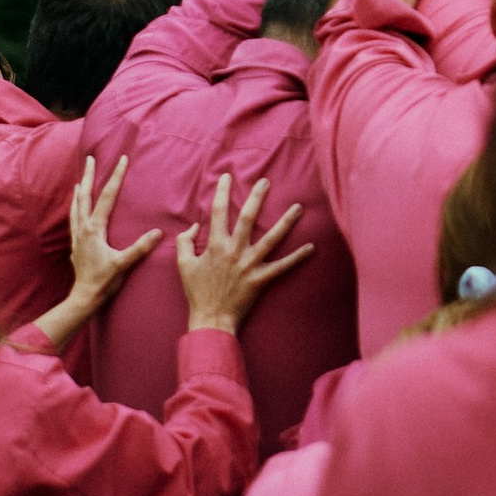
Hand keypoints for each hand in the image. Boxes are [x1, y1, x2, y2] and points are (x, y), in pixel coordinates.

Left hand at [64, 155, 163, 317]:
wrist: (84, 298)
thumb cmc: (103, 281)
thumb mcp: (123, 263)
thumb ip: (140, 247)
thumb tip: (158, 232)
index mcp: (95, 229)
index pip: (107, 197)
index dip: (115, 177)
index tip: (121, 159)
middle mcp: (84, 228)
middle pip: (85, 196)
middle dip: (88, 176)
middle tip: (89, 158)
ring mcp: (78, 236)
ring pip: (77, 206)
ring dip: (80, 190)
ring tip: (80, 178)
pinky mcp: (76, 244)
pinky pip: (74, 218)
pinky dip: (75, 207)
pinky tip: (76, 206)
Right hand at [177, 171, 313, 332]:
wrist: (210, 319)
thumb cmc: (197, 292)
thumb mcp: (184, 265)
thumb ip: (185, 242)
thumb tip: (195, 225)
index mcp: (215, 246)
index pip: (218, 213)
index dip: (221, 193)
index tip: (227, 176)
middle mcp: (234, 251)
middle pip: (248, 218)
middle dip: (257, 197)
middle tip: (266, 181)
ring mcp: (249, 265)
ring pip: (271, 239)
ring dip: (286, 222)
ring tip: (298, 207)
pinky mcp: (260, 279)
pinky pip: (282, 267)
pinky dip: (297, 257)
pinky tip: (311, 247)